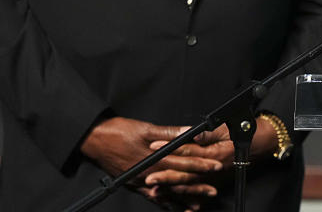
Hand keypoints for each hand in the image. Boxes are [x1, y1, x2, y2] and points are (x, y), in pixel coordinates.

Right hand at [80, 117, 223, 204]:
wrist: (96, 140)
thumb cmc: (119, 132)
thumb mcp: (146, 128)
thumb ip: (169, 133)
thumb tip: (188, 132)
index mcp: (154, 157)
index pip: (183, 162)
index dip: (201, 164)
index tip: (215, 166)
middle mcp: (149, 172)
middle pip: (178, 180)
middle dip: (197, 185)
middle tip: (213, 190)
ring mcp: (141, 180)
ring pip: (167, 191)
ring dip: (183, 197)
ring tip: (198, 204)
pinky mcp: (133, 184)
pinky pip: (152, 197)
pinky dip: (164, 202)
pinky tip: (174, 207)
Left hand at [146, 119, 280, 187]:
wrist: (259, 145)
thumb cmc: (243, 133)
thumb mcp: (226, 127)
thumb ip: (208, 133)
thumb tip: (191, 134)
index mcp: (214, 153)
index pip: (188, 149)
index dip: (170, 148)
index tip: (154, 146)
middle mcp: (213, 168)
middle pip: (186, 173)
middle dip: (166, 176)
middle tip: (149, 178)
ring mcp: (213, 177)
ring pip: (190, 185)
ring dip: (172, 189)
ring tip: (155, 191)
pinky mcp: (214, 181)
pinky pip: (199, 193)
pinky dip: (187, 199)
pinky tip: (176, 204)